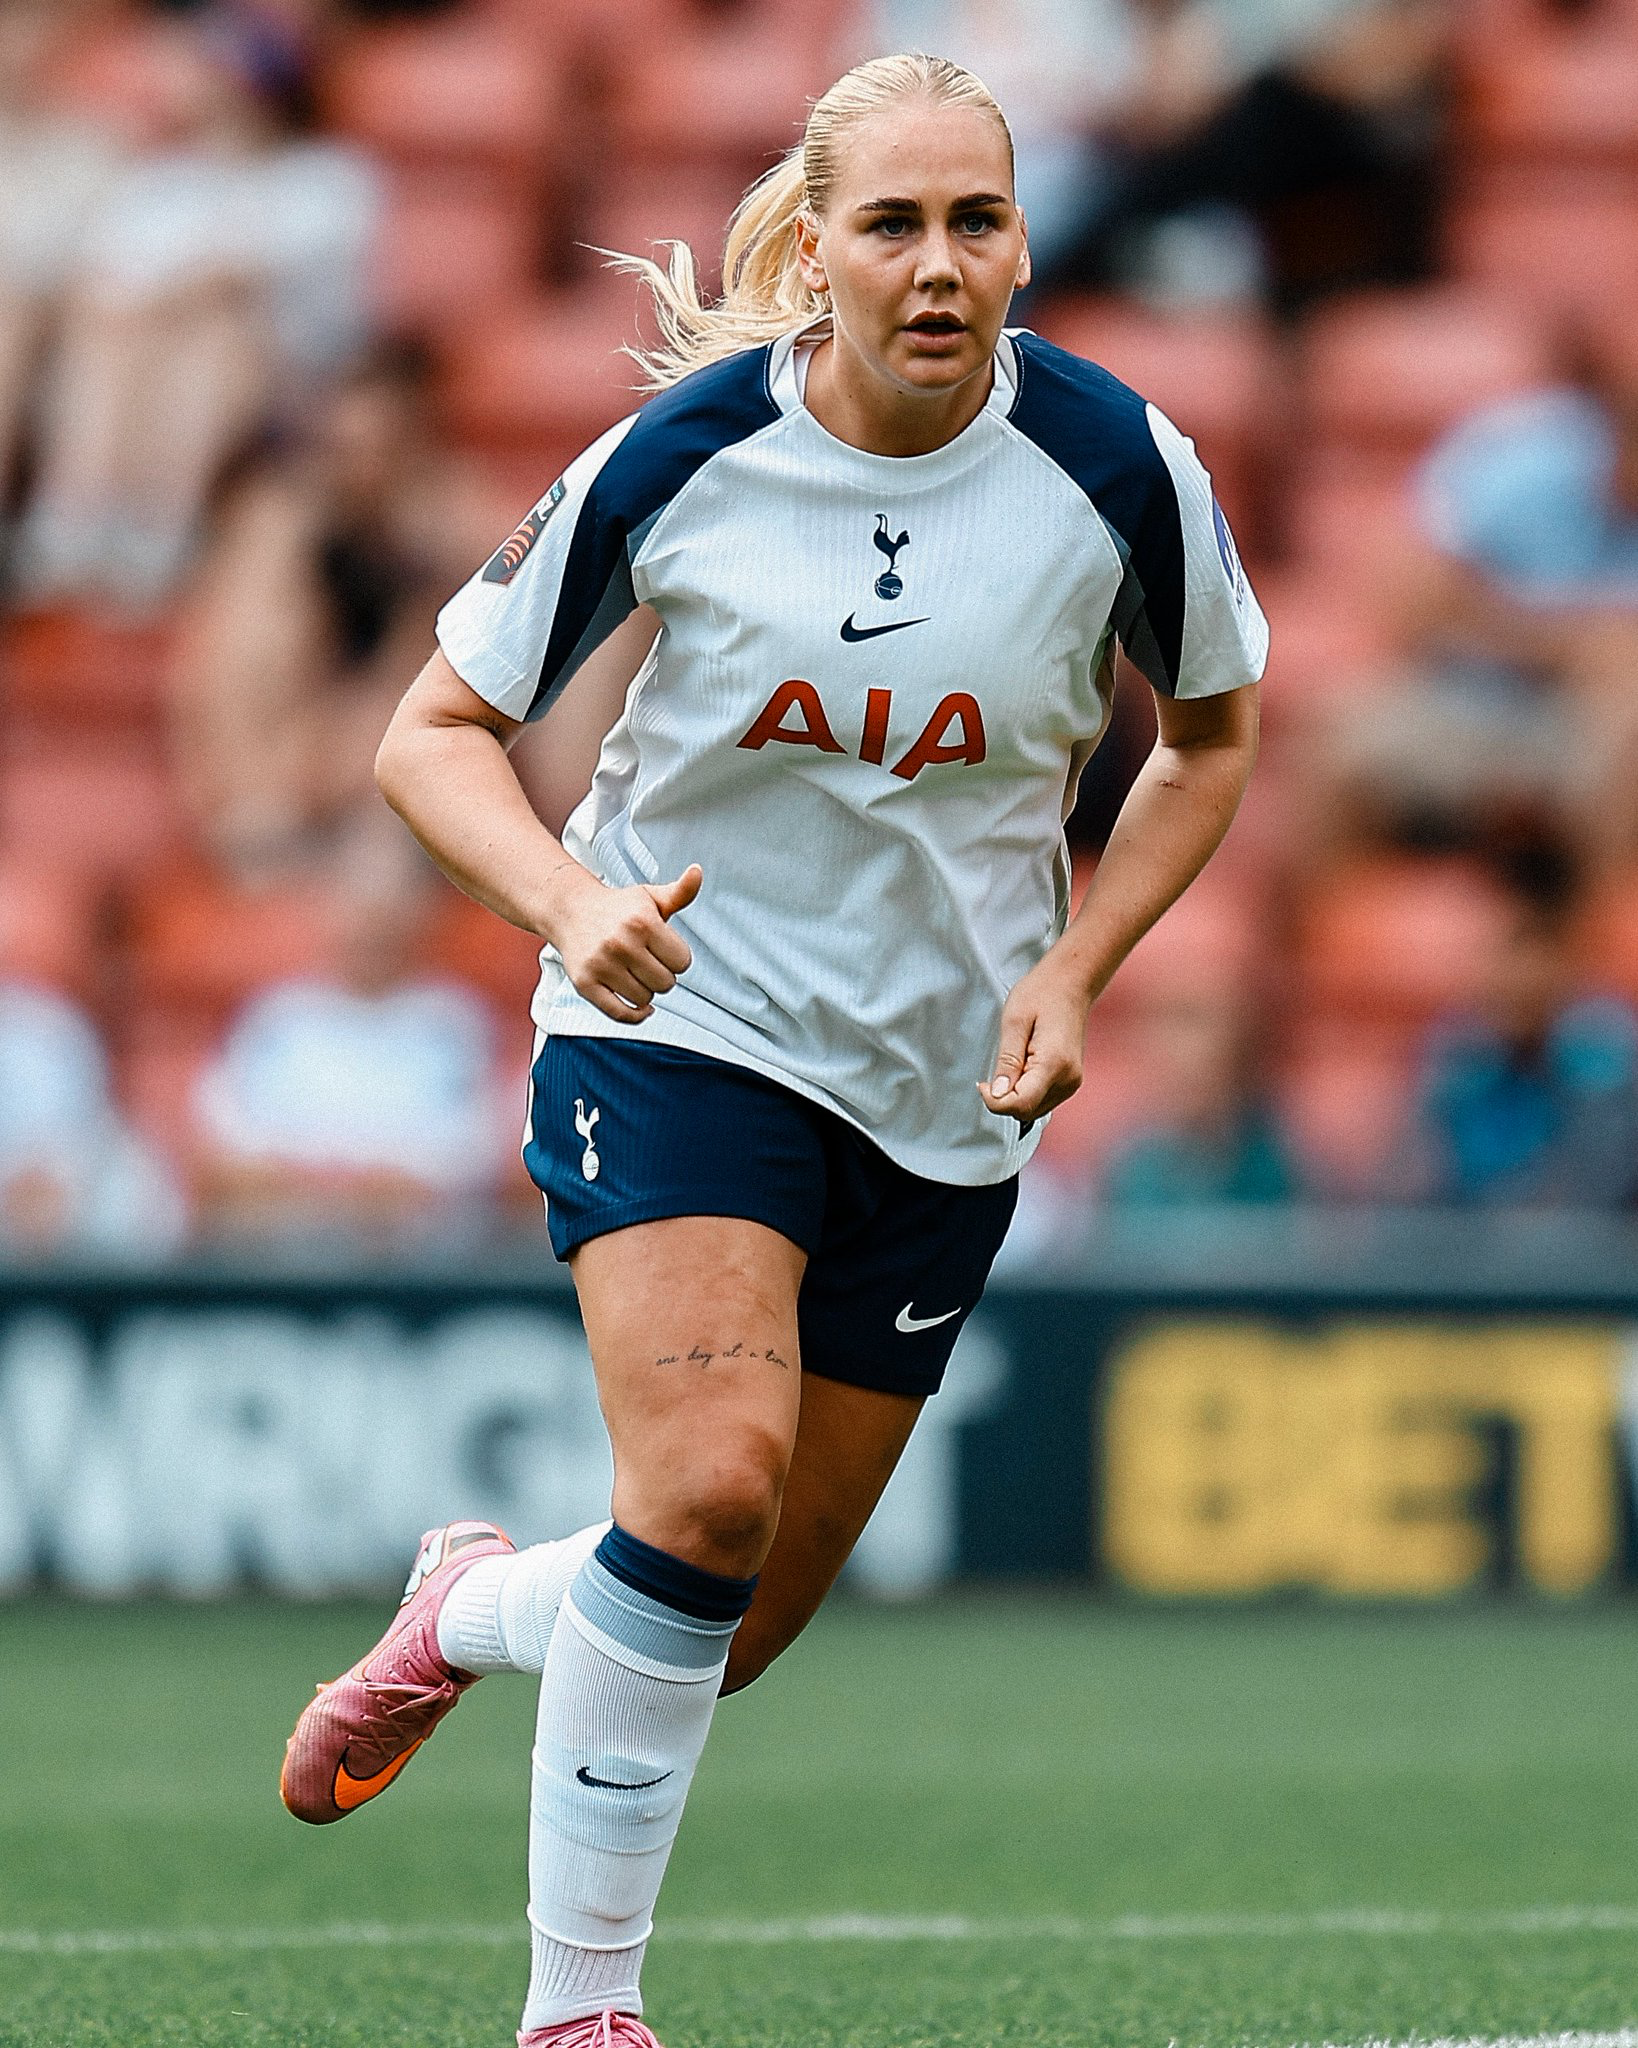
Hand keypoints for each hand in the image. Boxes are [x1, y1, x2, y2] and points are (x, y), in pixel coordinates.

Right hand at [544, 862, 701, 1023]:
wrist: (571, 911)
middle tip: (649, 962)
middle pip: (666, 983)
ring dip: (645, 991)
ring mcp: (601, 965)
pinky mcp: (585, 984)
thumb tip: (698, 872)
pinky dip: (634, 1015)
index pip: (683, 962)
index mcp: (642, 922)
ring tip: (635, 973)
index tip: (664, 950)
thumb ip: (680, 892)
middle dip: (662, 975)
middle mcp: (621, 943)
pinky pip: (619, 1013)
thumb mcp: (650, 897)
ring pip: (645, 999)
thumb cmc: (618, 907)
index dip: (677, 958)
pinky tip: (640, 1007)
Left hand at [977, 955, 1089, 1123]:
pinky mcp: (1071, 1080)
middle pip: (1027, 1111)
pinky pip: (1043, 1100)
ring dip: (1016, 1097)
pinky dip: (1027, 1092)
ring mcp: (1072, 1082)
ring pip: (1035, 1110)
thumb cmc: (1042, 994)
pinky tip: (1023, 1068)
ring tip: (1013, 1063)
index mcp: (1054, 1064)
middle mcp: (1068, 1079)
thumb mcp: (1014, 1022)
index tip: (982, 1084)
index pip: (1021, 1105)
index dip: (995, 1102)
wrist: (1071, 983)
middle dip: (1004, 1100)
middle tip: (995, 1071)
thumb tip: (998, 1094)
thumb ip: (1007, 1061)